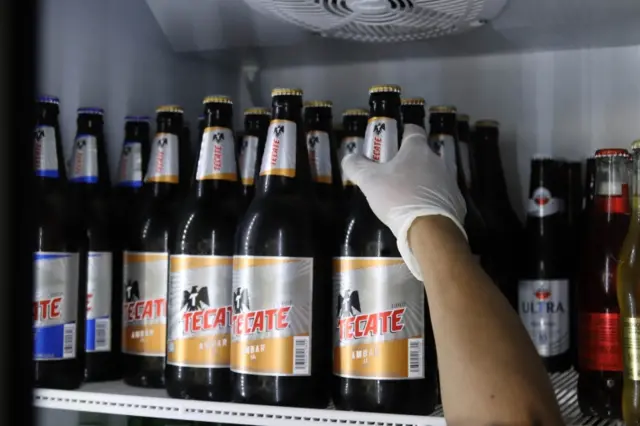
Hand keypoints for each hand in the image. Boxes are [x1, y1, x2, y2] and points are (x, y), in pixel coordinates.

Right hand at [341, 123, 466, 279]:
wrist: (430, 230)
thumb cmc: (398, 198)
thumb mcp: (369, 181)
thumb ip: (357, 166)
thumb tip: (349, 158)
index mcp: (417, 150)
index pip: (413, 131)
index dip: (402, 135)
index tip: (392, 145)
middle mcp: (438, 161)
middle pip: (422, 156)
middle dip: (409, 163)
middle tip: (393, 176)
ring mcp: (450, 182)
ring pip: (433, 176)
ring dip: (421, 182)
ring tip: (406, 198)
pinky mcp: (456, 202)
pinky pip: (442, 196)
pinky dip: (431, 201)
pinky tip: (420, 213)